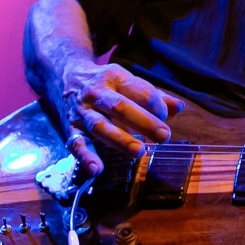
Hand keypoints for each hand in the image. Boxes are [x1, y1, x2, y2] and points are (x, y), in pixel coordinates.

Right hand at [58, 62, 184, 174]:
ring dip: (120, 140)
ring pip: (100, 126)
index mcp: (115, 77)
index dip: (157, 106)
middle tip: (164, 136)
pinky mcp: (71, 129)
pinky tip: (97, 169)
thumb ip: (153, 96)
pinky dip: (86, 157)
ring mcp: (82, 112)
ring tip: (139, 152)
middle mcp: (96, 93)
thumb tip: (178, 107)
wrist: (66, 75)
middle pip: (120, 107)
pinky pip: (77, 143)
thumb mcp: (128, 82)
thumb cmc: (106, 83)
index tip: (166, 117)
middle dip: (144, 122)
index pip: (141, 91)